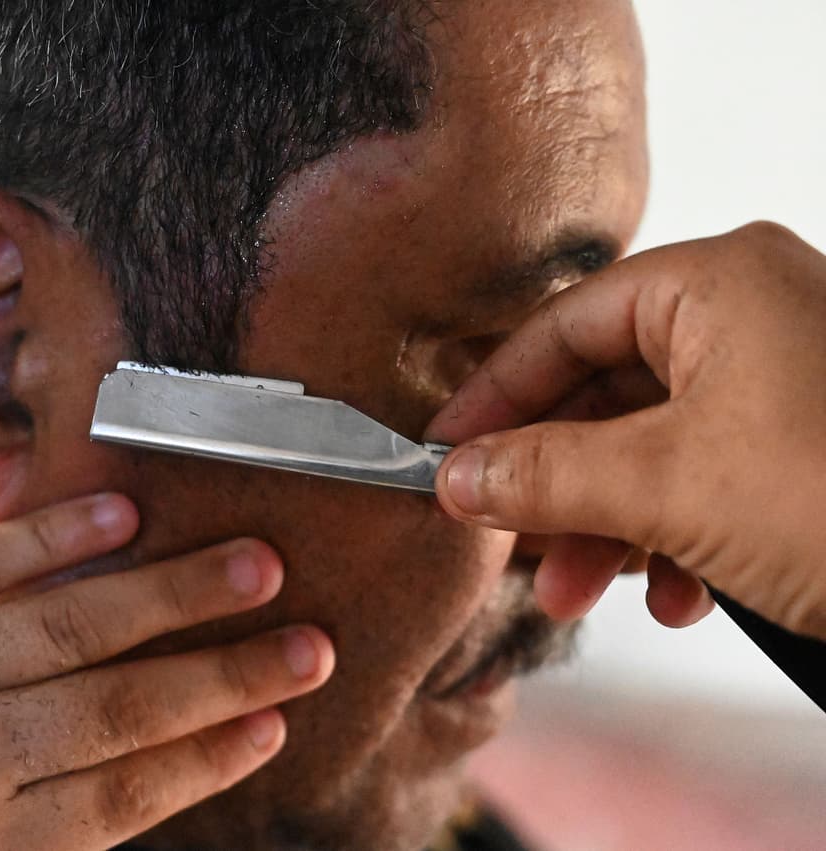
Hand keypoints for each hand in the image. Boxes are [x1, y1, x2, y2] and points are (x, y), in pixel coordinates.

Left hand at [0, 494, 330, 848]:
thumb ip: (19, 844)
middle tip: (312, 641)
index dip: (210, 754)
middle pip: (123, 707)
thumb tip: (121, 806)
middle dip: (227, 675)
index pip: (124, 791)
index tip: (276, 720)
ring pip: (72, 627)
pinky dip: (54, 539)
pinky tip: (120, 513)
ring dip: (170, 595)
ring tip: (253, 564)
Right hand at [426, 222, 825, 640]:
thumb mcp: (670, 486)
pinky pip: (710, 476)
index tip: (443, 456)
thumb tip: (455, 476)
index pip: (562, 327)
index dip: (492, 398)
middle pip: (605, 392)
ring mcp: (787, 377)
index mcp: (718, 283)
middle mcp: (752, 313)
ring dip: (608, 525)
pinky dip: (676, 539)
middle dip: (555, 484)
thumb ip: (546, 474)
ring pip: (654, 444)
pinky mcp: (809, 441)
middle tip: (511, 544)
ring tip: (584, 593)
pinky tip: (677, 598)